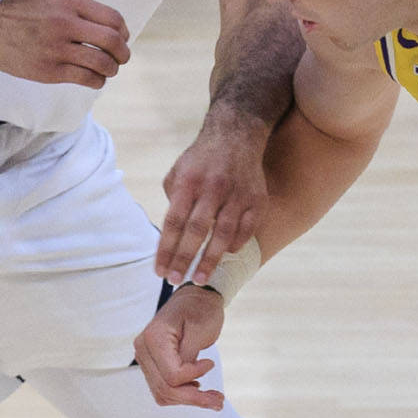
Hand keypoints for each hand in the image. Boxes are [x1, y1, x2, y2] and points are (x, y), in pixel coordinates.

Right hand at [0, 0, 130, 87]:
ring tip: (109, 69)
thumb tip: (98, 8)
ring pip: (102, 63)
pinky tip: (95, 79)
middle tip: (122, 57)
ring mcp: (57, 50)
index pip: (113, 19)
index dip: (124, 31)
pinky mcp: (49, 71)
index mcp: (69, 4)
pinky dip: (97, 80)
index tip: (123, 38)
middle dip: (123, 53)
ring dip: (112, 69)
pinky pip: (85, 78)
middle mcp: (66, 25)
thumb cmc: (19, 5)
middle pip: (112, 42)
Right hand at [134, 285, 227, 408]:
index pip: (172, 375)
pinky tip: (197, 389)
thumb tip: (186, 382)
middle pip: (165, 389)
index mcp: (154, 338)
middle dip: (194, 398)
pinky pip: (163, 388)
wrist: (195, 298)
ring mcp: (145, 358)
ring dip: (188, 399)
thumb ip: (189, 356)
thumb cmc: (201, 309)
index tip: (210, 363)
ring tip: (213, 398)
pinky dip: (181, 394)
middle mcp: (143, 349)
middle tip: (219, 401)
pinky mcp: (152, 364)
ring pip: (162, 393)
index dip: (194, 376)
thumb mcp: (201, 330)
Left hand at [157, 109, 267, 283]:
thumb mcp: (178, 172)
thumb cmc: (201, 159)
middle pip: (196, 230)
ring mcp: (237, 194)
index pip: (174, 222)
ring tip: (199, 279)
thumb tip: (170, 234)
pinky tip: (225, 255)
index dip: (166, 249)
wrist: (236, 135)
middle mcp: (213, 187)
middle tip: (175, 281)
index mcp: (189, 182)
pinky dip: (235, 244)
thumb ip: (173, 201)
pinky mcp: (257, 198)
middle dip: (184, 259)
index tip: (160, 271)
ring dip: (210, 259)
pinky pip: (247, 228)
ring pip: (222, 233)